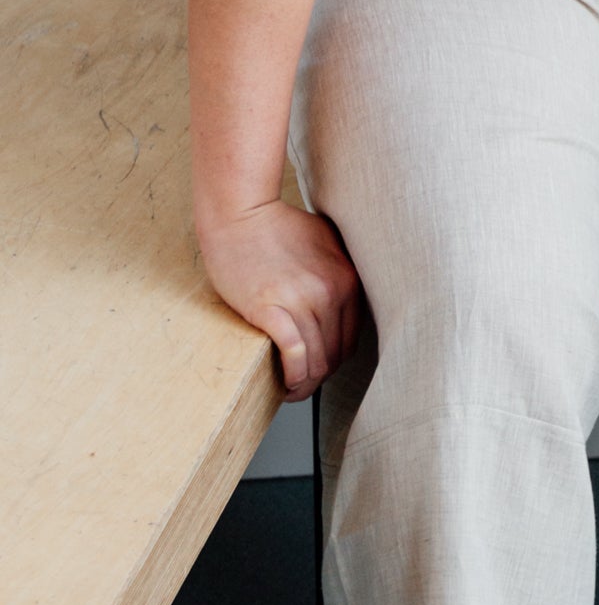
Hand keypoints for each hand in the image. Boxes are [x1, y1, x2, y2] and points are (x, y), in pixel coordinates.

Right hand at [197, 198, 360, 401]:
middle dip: (322, 376)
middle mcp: (331, 291)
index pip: (352, 336)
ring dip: (306, 384)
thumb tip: (344, 303)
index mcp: (347, 278)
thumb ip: (339, 272)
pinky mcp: (271, 308)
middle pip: (336, 352)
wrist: (240, 213)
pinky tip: (285, 385)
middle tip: (305, 386)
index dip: (337, 358)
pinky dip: (292, 376)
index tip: (322, 367)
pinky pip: (293, 354)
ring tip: (293, 391)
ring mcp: (302, 300)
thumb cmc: (277, 227)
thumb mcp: (326, 244)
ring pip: (316, 360)